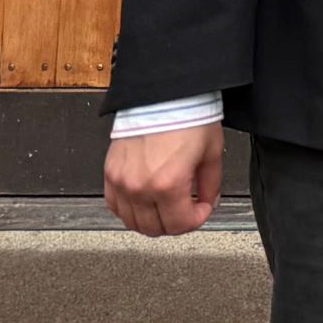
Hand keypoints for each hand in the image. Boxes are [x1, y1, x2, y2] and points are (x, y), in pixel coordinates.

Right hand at [105, 123, 225, 237]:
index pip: (179, 224)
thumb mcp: (211, 152)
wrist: (164, 94)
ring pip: (132, 222)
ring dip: (152, 220)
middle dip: (175, 223)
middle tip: (186, 209)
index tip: (202, 209)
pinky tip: (144, 201)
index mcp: (168, 184)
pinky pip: (114, 206)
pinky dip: (129, 210)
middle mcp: (140, 187)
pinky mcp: (110, 173)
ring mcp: (121, 182)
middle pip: (154, 228)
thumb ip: (211, 184)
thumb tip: (209, 202)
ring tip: (167, 206)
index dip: (196, 220)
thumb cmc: (187, 116)